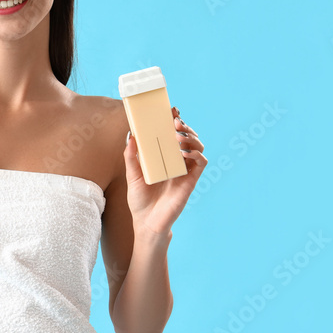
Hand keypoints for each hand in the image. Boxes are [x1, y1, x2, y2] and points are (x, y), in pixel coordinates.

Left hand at [123, 106, 207, 235]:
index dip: (175, 120)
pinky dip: (196, 154)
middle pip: (187, 137)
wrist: (147, 222)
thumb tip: (131, 135)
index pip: (173, 134)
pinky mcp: (191, 181)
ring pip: (198, 147)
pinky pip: (201, 163)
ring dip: (191, 137)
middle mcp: (176, 161)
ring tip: (178, 137)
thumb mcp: (132, 175)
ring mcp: (185, 170)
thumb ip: (131, 156)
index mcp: (164, 157)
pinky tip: (185, 152)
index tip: (172, 110)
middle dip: (184, 126)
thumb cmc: (140, 200)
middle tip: (175, 122)